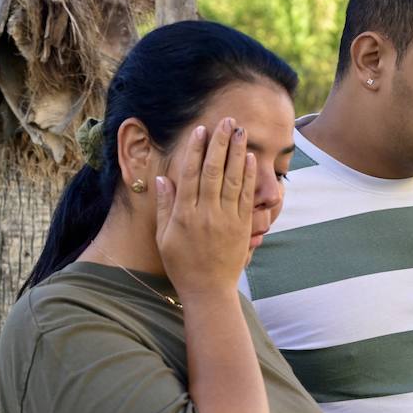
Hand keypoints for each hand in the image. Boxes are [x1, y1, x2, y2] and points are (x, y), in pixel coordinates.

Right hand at [154, 119, 256, 299]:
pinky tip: (250, 159)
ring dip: (237, 153)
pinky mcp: (242, 228)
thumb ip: (165, 206)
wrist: (208, 291)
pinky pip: (247, 197)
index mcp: (184, 214)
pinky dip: (249, 177)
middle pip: (214, 171)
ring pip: (233, 180)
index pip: (191, 174)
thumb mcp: (165, 237)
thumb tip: (161, 178)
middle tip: (227, 121)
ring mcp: (226, 220)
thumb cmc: (182, 264)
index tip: (201, 130)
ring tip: (241, 131)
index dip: (196, 150)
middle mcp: (206, 214)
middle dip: (221, 143)